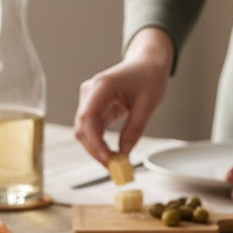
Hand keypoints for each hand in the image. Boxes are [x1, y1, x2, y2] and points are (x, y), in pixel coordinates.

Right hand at [74, 27, 172, 164]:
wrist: (147, 63)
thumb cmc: (149, 77)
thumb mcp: (148, 104)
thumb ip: (134, 129)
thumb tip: (124, 154)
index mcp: (102, 86)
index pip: (88, 118)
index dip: (95, 142)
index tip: (108, 160)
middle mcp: (90, 92)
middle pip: (82, 128)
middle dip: (95, 151)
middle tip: (114, 169)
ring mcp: (89, 100)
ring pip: (84, 132)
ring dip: (97, 150)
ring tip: (115, 165)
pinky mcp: (93, 107)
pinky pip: (92, 130)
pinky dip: (100, 144)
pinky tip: (112, 155)